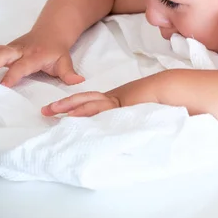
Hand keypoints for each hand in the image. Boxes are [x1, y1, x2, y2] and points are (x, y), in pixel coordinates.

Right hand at [0, 31, 84, 87]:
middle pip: (3, 53)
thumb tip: (78, 82)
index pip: (22, 66)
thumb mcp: (65, 61)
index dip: (13, 75)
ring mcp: (12, 48)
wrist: (52, 31)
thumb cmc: (57, 50)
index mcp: (35, 55)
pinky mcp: (6, 48)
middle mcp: (21, 50)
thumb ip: (69, 73)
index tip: (4, 85)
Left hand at [41, 75, 163, 116]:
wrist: (170, 89)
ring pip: (91, 104)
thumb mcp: (137, 111)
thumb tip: (112, 128)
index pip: (91, 102)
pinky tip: (74, 117)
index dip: (74, 105)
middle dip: (65, 105)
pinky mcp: (121, 107)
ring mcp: (117, 103)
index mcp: (116, 101)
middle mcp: (114, 100)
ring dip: (71, 108)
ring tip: (54, 113)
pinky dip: (88, 113)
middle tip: (46, 111)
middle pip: (85, 100)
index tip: (57, 111)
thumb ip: (125, 117)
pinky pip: (102, 110)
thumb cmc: (159, 101)